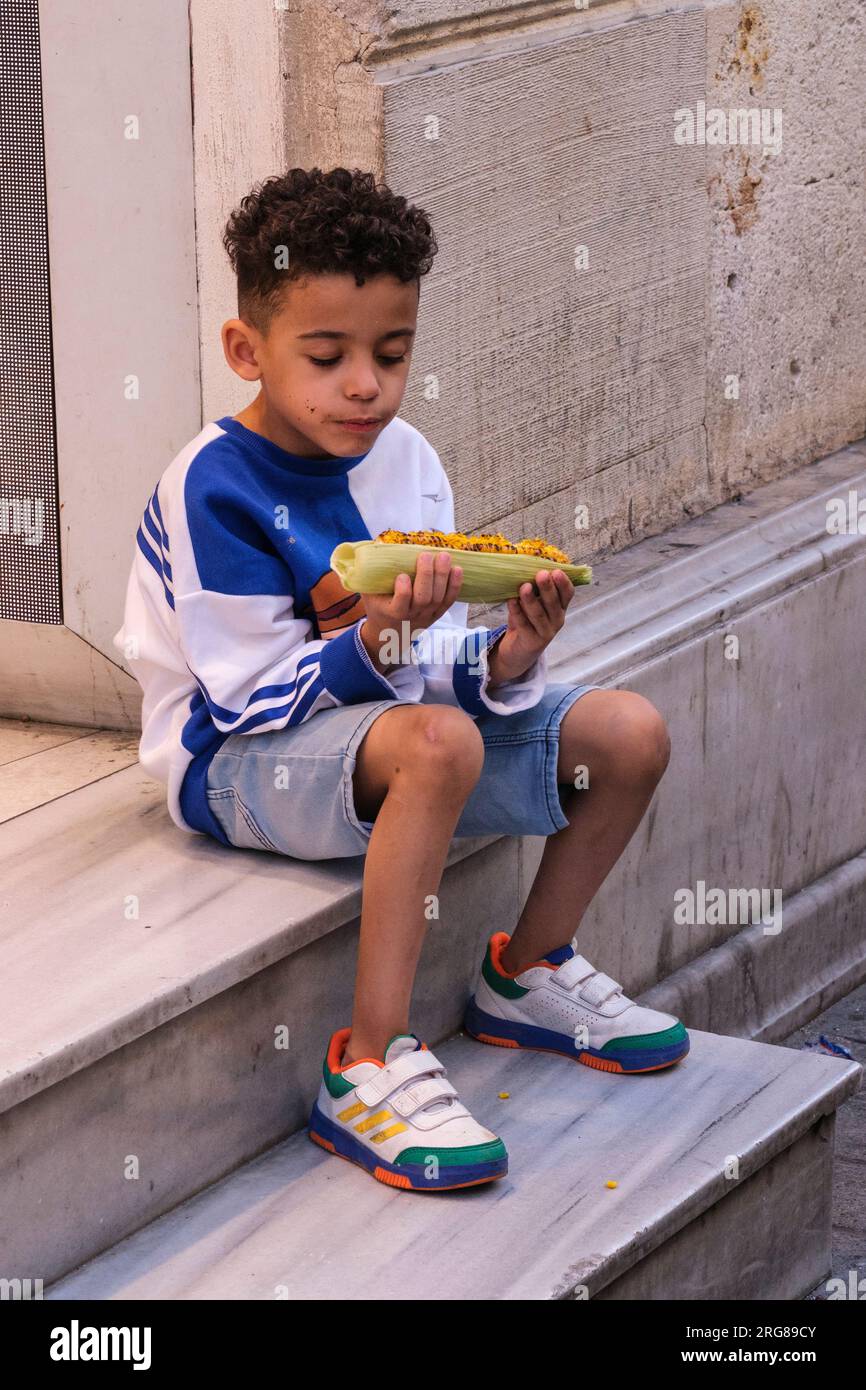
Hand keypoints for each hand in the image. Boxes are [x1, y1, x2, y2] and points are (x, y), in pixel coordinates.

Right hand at [359, 550, 462, 672]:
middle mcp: (412, 616)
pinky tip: (457, 569)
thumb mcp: (369, 594)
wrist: (391, 634)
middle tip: (426, 555)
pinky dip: (455, 586)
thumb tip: (378, 544)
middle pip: (423, 598)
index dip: (403, 591)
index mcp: (392, 612)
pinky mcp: (438, 615)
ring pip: (438, 598)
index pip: (400, 603)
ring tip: (444, 556)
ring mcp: (427, 616)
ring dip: (442, 576)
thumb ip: (370, 575)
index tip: (402, 576)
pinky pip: (449, 601)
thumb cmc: (378, 607)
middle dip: (426, 576)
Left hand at [486, 569, 575, 685]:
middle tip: (541, 574)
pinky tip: (511, 601)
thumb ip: (533, 589)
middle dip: (547, 588)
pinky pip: (524, 625)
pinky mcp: (532, 642)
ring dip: (531, 600)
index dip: (564, 583)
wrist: (517, 652)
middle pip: (553, 603)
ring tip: (524, 587)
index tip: (556, 571)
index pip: (567, 594)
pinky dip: (517, 612)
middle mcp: (557, 620)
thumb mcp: (532, 604)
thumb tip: (524, 566)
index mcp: (559, 608)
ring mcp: (546, 633)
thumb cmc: (526, 622)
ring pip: (539, 615)